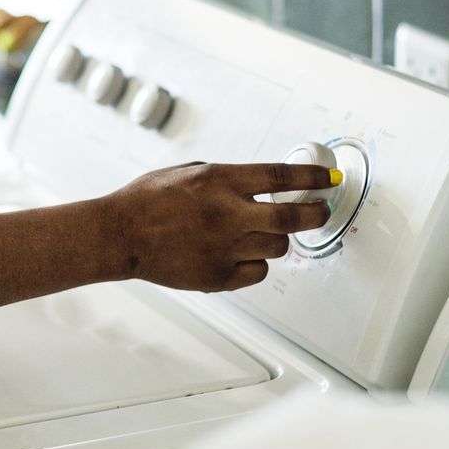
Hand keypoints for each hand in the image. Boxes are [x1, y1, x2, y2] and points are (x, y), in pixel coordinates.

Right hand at [109, 162, 333, 292]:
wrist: (120, 234)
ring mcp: (223, 248)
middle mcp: (226, 213)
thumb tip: (265, 183)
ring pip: (278, 246)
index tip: (328, 180)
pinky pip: (258, 272)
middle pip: (292, 217)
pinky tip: (240, 255)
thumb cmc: (148, 200)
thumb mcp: (190, 171)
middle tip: (320, 211)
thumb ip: (228, 178)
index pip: (281, 177)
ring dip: (276, 238)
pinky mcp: (218, 276)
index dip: (312, 179)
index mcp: (220, 181)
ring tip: (258, 234)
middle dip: (315, 214)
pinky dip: (255, 264)